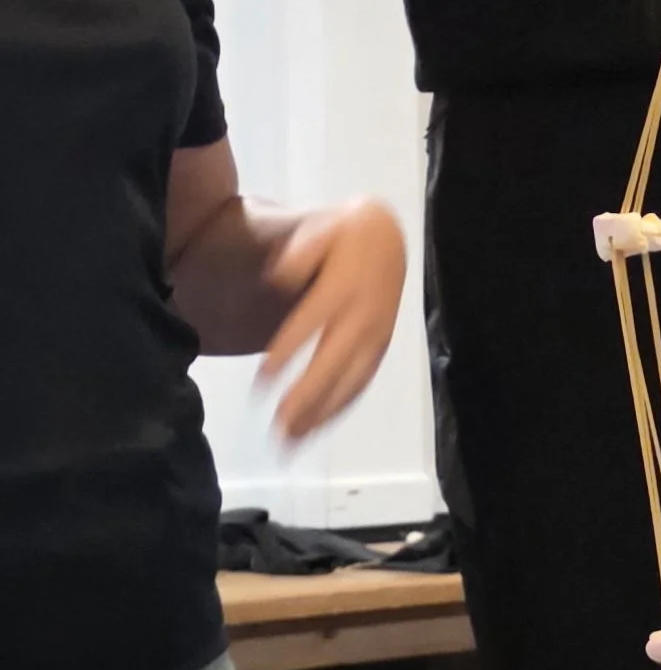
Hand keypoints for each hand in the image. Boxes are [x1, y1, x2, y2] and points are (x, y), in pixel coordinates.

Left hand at [261, 198, 406, 438]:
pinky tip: (316, 427)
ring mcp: (375, 336)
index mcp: (345, 286)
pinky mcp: (380, 349)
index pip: (313, 322)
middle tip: (278, 428)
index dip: (289, 352)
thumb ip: (301, 250)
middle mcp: (364, 316)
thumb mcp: (321, 229)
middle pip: (334, 361)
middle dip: (307, 397)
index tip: (263, 380)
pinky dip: (338, 408)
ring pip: (350, 380)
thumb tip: (281, 276)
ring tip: (292, 440)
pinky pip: (361, 383)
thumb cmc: (344, 237)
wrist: (388, 239)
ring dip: (322, 413)